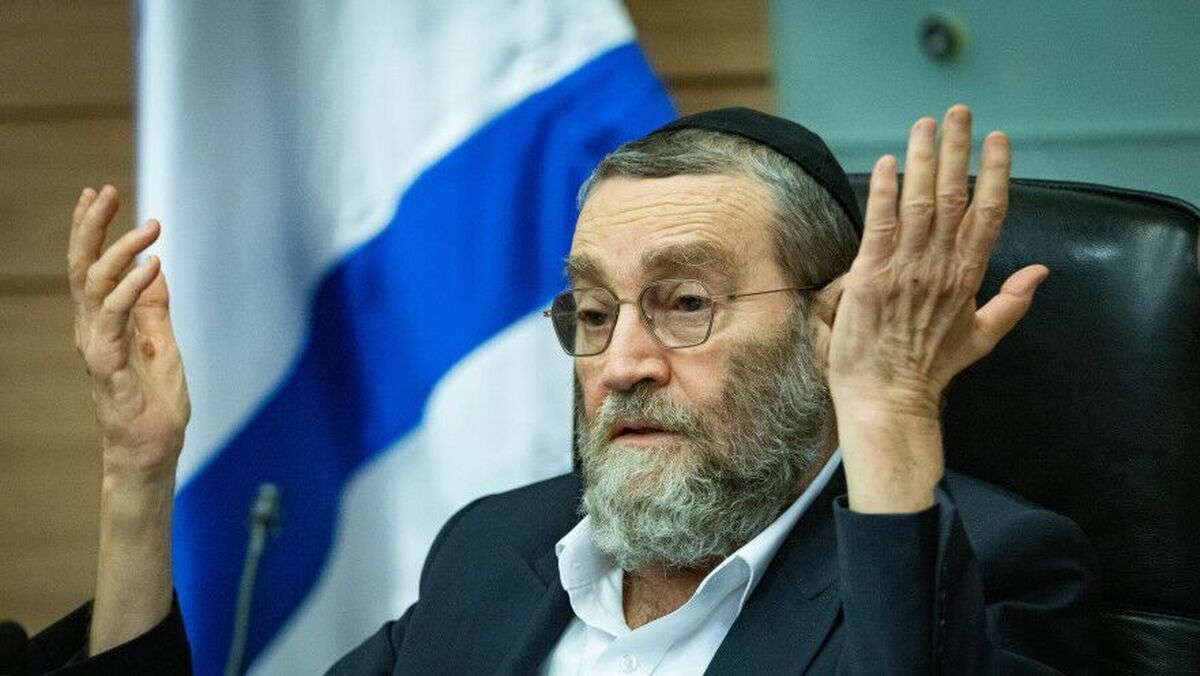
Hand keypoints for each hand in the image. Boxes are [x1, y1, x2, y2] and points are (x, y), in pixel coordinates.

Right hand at [68, 185, 189, 481]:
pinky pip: (115, 318)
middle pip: (83, 268)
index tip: (101, 195)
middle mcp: (92, 329)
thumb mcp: (163, 344)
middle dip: (91, 227)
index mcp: (104, 323)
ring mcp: (96, 346)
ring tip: (149, 226)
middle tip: (106, 192)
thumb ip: (154, 309)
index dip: (92, 231)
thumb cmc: (155, 404)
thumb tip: (153, 269)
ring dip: (120, 251)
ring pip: (95, 286)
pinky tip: (152, 266)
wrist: (154, 450)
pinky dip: (132, 288)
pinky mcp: (107, 365)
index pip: (91, 268)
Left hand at [816, 105, 1046, 511]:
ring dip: (922, 159)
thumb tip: (1042, 273)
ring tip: (925, 124)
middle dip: (957, 150)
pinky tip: (887, 164)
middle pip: (955, 196)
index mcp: (968, 278)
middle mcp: (941, 268)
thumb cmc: (928, 371)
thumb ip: (1012, 302)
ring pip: (920, 202)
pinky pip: (881, 226)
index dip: (995, 173)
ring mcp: (907, 271)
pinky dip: (884, 193)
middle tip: (957, 112)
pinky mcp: (872, 278)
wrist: (888, 401)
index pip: (989, 213)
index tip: (997, 139)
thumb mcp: (981, 338)